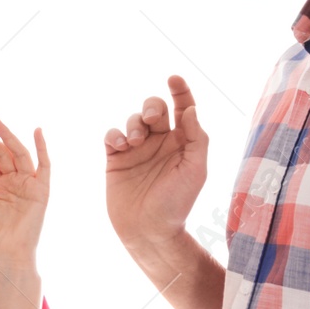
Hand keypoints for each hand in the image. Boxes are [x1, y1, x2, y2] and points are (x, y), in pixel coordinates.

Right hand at [104, 75, 208, 253]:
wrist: (149, 230)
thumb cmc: (177, 203)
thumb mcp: (195, 170)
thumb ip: (197, 138)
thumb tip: (190, 109)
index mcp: (183, 142)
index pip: (183, 108)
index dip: (180, 91)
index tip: (174, 78)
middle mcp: (160, 142)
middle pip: (154, 108)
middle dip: (151, 106)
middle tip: (151, 120)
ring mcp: (137, 150)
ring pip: (132, 120)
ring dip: (133, 124)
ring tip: (134, 142)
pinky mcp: (116, 159)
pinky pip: (112, 135)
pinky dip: (115, 134)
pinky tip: (121, 146)